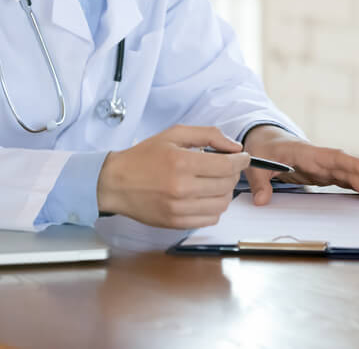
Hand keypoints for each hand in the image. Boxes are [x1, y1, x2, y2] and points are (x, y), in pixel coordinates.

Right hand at [97, 125, 249, 228]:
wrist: (115, 182)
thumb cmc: (144, 156)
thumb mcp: (175, 134)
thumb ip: (208, 135)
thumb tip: (234, 147)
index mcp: (182, 163)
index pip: (227, 165)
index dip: (241, 161)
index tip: (243, 157)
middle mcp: (182, 188)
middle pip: (227, 185)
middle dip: (234, 174)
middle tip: (228, 167)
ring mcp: (179, 209)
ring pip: (222, 204)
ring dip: (226, 192)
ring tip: (217, 182)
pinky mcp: (176, 223)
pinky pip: (210, 219)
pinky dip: (215, 208)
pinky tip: (206, 196)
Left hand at [242, 126, 358, 205]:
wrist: (266, 139)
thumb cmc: (262, 148)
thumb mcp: (255, 163)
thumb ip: (259, 182)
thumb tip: (262, 201)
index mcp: (306, 152)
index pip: (334, 157)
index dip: (355, 163)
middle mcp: (319, 158)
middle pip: (346, 169)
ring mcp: (322, 166)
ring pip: (348, 175)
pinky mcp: (322, 174)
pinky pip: (342, 180)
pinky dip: (356, 188)